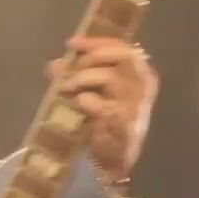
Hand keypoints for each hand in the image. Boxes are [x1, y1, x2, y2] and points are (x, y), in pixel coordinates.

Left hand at [47, 36, 158, 184]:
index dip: (95, 41)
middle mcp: (144, 84)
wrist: (117, 156)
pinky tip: (79, 106)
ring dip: (81, 79)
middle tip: (72, 69)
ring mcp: (135, 102)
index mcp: (142, 73)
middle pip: (119, 55)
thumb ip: (79, 75)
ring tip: (66, 88)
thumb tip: (54, 65)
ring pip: (107, 76)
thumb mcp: (97, 92)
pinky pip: (96, 102)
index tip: (72, 43)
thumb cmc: (110, 119)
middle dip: (90, 58)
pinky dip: (83, 101)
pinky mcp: (121, 120)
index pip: (122, 46)